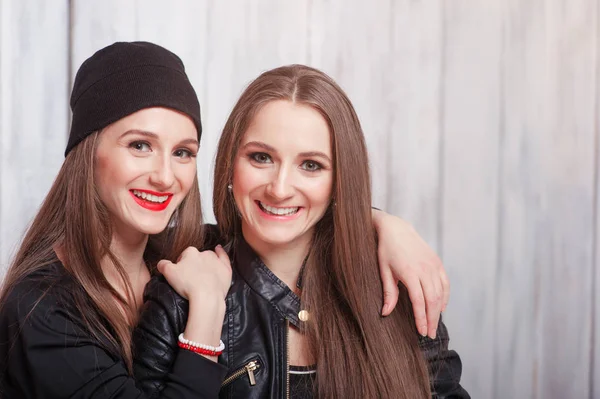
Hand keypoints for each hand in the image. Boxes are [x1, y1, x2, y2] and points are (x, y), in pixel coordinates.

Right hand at [157, 245, 231, 301]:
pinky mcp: (225, 269)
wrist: (207, 296)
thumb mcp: (169, 274)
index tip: (181, 275)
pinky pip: (224, 257)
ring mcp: (216, 261)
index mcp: (190, 252)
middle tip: (191, 278)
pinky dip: (221, 253)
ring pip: (210, 257)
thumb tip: (161, 263)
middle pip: (197, 257)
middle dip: (193, 265)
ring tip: (202, 273)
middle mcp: (204, 253)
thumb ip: (163, 265)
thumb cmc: (188, 285)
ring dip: (206, 262)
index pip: (183, 256)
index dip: (181, 265)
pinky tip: (219, 249)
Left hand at [372, 209, 449, 338]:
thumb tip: (385, 313)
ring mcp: (433, 265)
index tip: (421, 332)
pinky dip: (445, 297)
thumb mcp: (384, 271)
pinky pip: (445, 284)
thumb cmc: (386, 250)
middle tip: (430, 335)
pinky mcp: (437, 263)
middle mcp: (424, 269)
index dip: (421, 318)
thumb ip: (388, 292)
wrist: (397, 229)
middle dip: (432, 320)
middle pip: (433, 300)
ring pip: (441, 293)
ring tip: (434, 325)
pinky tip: (441, 308)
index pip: (419, 301)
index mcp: (410, 272)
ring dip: (439, 311)